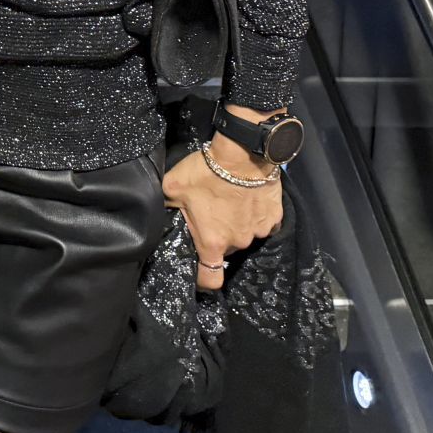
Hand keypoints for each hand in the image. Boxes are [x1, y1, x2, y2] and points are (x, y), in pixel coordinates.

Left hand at [161, 110, 283, 291]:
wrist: (242, 153)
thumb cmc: (206, 171)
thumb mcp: (173, 187)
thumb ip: (167, 207)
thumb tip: (157, 213)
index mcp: (212, 242)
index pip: (210, 279)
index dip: (202, 279)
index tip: (198, 272)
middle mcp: (238, 242)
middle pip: (225, 250)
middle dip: (216, 237)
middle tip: (208, 215)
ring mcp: (259, 231)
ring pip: (244, 234)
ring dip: (236, 224)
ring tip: (228, 202)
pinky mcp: (274, 217)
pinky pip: (262, 222)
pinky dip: (253, 215)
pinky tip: (246, 199)